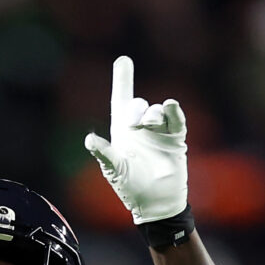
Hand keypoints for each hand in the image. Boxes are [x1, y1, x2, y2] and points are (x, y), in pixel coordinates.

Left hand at [83, 56, 188, 224]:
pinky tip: (170, 107)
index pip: (121, 101)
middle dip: (136, 109)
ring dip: (153, 114)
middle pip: (138, 105)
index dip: (122, 81)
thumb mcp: (114, 170)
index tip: (123, 60)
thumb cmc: (131, 188)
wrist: (156, 203)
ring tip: (150, 126)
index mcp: (122, 132)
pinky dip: (173, 111)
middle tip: (134, 123)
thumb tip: (89, 140)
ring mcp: (158, 132)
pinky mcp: (175, 138)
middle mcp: (140, 129)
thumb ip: (104, 154)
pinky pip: (176, 119)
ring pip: (157, 110)